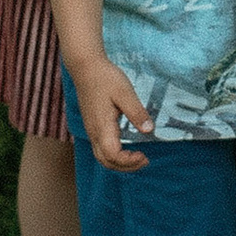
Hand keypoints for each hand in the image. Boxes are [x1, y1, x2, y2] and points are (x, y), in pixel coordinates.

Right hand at [69, 53, 154, 171]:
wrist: (86, 67)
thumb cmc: (105, 78)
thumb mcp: (125, 93)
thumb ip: (137, 112)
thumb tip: (149, 131)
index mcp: (102, 127)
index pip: (113, 156)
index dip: (129, 161)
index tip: (145, 155)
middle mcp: (94, 133)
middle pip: (106, 162)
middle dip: (126, 167)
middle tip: (145, 160)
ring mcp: (91, 130)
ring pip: (102, 157)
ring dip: (120, 163)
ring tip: (137, 157)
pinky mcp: (92, 126)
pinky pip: (101, 149)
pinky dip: (114, 156)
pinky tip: (127, 147)